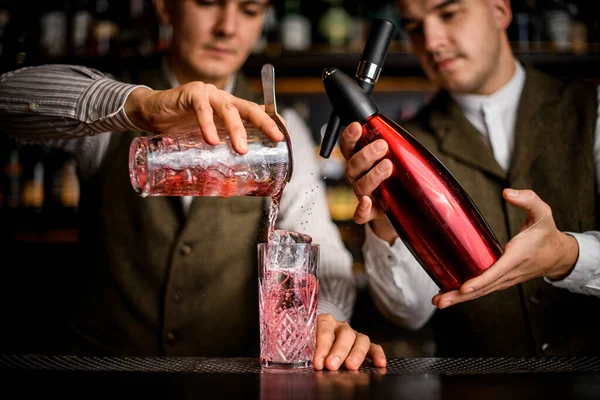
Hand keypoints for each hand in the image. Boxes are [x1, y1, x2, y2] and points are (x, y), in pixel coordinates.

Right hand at [124, 83, 283, 153]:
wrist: (150, 112)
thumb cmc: (179, 126)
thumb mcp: (205, 137)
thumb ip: (219, 148)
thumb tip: (234, 177)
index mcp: (229, 107)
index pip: (255, 112)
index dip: (271, 122)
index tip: (283, 136)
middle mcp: (222, 98)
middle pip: (248, 109)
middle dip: (264, 123)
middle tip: (273, 139)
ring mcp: (207, 94)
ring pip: (227, 109)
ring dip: (236, 130)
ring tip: (241, 149)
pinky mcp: (190, 93)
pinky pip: (202, 108)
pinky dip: (207, 125)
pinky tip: (211, 140)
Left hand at [313, 313, 385, 370]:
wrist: (318, 338)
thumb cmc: (311, 342)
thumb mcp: (306, 343)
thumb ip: (307, 349)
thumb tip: (311, 363)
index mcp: (325, 321)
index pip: (325, 330)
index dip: (322, 347)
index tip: (318, 362)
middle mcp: (341, 326)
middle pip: (345, 334)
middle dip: (339, 351)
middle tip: (332, 365)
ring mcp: (354, 334)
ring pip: (360, 340)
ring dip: (356, 354)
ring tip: (351, 367)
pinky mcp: (364, 345)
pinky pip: (374, 347)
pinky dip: (378, 355)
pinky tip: (380, 364)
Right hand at [340, 122, 396, 242]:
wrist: (401, 203)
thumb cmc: (396, 174)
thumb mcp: (394, 155)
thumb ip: (392, 144)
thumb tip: (396, 132)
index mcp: (359, 160)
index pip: (348, 147)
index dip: (349, 137)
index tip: (357, 126)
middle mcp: (357, 177)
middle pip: (352, 166)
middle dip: (366, 155)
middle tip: (382, 146)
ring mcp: (363, 195)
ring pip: (359, 186)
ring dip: (372, 175)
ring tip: (388, 165)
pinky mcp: (371, 212)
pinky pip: (360, 215)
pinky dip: (361, 209)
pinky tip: (366, 202)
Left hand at [432, 189, 579, 308]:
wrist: (558, 255)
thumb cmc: (546, 233)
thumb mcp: (542, 212)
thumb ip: (527, 199)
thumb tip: (507, 193)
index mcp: (517, 256)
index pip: (497, 271)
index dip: (480, 281)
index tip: (464, 288)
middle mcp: (509, 272)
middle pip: (483, 287)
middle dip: (460, 296)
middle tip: (439, 301)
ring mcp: (505, 279)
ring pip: (481, 292)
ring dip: (459, 298)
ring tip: (438, 301)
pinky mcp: (501, 280)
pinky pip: (483, 290)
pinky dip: (466, 295)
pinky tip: (449, 295)